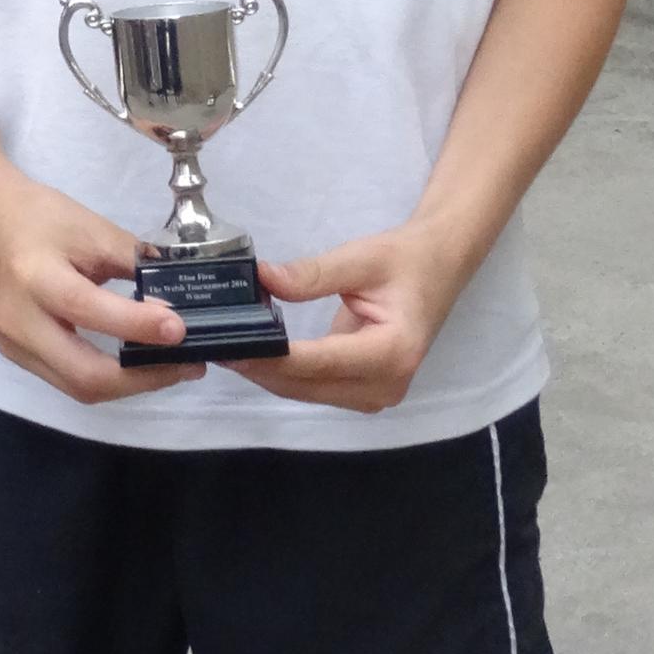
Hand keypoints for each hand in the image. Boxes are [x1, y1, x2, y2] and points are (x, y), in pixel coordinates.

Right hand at [0, 168, 201, 403]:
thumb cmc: (34, 216)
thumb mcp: (87, 226)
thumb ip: (131, 260)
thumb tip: (177, 293)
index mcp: (33, 277)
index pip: (89, 310)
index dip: (138, 325)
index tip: (180, 327)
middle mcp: (18, 321)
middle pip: (85, 375)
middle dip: (143, 378)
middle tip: (188, 364)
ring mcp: (13, 345)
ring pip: (79, 387)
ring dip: (130, 385)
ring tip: (171, 367)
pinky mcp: (17, 355)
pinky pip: (68, 379)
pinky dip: (107, 378)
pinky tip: (135, 364)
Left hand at [232, 221, 469, 413]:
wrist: (438, 267)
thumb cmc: (405, 261)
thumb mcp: (360, 259)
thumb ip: (312, 274)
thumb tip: (262, 278)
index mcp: (393, 352)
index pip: (320, 362)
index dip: (273, 357)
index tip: (232, 344)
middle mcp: (387, 384)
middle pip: (308, 385)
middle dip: (261, 367)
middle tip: (216, 343)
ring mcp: (376, 394)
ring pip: (306, 392)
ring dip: (268, 373)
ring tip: (228, 346)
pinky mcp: (364, 391)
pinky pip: (314, 388)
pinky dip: (284, 374)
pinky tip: (256, 353)